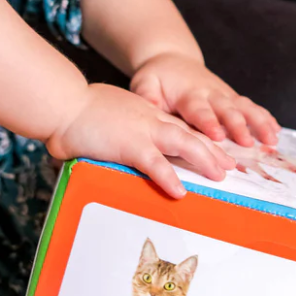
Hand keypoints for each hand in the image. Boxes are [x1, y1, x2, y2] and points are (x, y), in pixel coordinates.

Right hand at [47, 83, 235, 198]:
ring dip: (205, 160)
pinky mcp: (129, 145)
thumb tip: (119, 144)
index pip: (181, 126)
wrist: (64, 103)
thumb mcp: (110, 115)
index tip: (217, 149)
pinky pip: (156, 164)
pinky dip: (169, 178)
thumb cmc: (79, 111)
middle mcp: (151, 119)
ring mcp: (142, 131)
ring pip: (184, 144)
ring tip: (220, 177)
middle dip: (214, 151)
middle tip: (230, 166)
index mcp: (146, 112)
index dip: (203, 138)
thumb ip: (121, 128)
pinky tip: (181, 192)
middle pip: (192, 134)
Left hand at [130, 52, 280, 146]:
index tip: (217, 136)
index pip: (199, 109)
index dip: (209, 122)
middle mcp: (210, 92)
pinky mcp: (231, 97)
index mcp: (188, 93)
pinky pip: (251, 107)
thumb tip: (148, 108)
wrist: (172, 59)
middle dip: (238, 127)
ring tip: (272, 140)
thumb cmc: (156, 77)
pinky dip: (264, 118)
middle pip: (227, 110)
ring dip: (259, 123)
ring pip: (245, 108)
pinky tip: (276, 132)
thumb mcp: (145, 83)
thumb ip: (147, 96)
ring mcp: (224, 94)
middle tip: (248, 144)